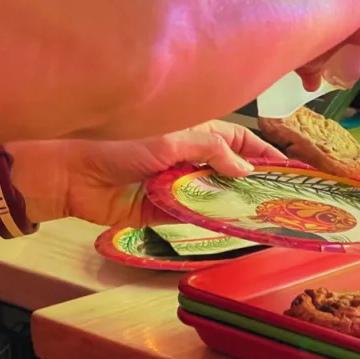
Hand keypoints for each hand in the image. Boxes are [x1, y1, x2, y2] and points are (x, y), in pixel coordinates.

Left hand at [43, 120, 285, 227]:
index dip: (263, 152)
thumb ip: (212, 151)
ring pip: (217, 196)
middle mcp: (190, 159)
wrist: (72, 175)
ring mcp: (179, 186)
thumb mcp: (172, 139)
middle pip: (231, 171)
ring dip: (235, 203)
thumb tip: (246, 169)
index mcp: (194, 133)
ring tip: (265, 215)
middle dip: (254, 182)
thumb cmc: (120, 144)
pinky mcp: (166, 212)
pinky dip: (211, 220)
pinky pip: (196, 217)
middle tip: (282, 198)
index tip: (287, 170)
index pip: (238, 141)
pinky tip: (232, 225)